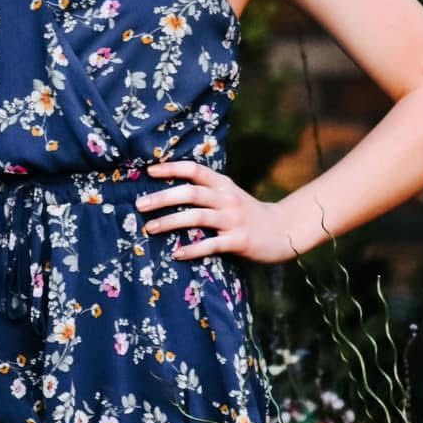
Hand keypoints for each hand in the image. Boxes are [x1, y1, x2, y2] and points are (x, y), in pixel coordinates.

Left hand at [135, 160, 287, 264]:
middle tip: (139, 205)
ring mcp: (233, 219)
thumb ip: (207, 191)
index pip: (194, 170)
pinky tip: (177, 254)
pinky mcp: (239, 241)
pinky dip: (192, 249)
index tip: (148, 171)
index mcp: (223, 184)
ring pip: (197, 217)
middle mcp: (227, 198)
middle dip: (162, 197)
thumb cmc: (248, 213)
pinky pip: (211, 244)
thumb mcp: (229, 194)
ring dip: (170, 222)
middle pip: (191, 193)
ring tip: (150, 228)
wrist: (283, 230)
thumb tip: (170, 189)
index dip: (171, 168)